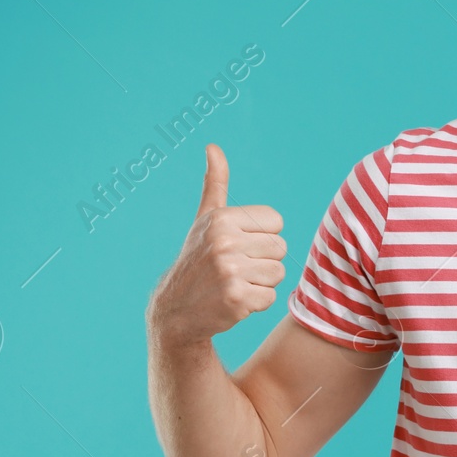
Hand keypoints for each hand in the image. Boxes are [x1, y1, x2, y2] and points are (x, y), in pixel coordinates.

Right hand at [148, 144, 287, 346]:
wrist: (176, 310)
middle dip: (263, 261)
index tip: (238, 246)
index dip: (262, 237)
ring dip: (261, 283)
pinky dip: (256, 304)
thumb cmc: (198, 259)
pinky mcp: (236, 299)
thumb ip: (215, 183)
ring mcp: (230, 271)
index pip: (277, 222)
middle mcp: (224, 242)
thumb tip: (212, 146)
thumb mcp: (206, 219)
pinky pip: (271, 297)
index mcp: (222, 219)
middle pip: (280, 248)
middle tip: (235, 269)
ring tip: (234, 284)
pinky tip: (233, 302)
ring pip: (278, 273)